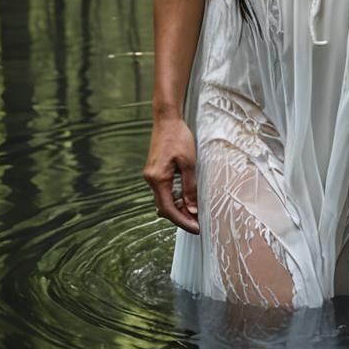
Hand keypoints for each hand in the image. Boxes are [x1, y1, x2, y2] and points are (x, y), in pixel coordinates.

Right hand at [143, 116, 200, 233]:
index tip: (196, 228)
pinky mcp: (155, 172)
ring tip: (194, 213)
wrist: (167, 120)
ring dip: (178, 208)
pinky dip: (174, 198)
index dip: (182, 221)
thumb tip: (192, 209)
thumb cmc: (178, 137)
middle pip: (164, 207)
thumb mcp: (189, 163)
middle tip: (197, 224)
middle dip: (180, 217)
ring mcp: (151, 176)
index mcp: (158, 179)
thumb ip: (190, 187)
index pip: (169, 209)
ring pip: (163, 200)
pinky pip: (163, 191)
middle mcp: (151, 179)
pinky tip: (186, 199)